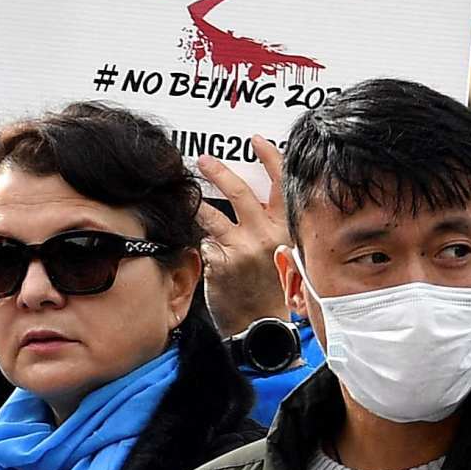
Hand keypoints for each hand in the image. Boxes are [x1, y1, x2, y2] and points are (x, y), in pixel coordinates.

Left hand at [190, 155, 286, 334]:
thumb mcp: (286, 254)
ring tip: (184, 194)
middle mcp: (265, 235)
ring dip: (195, 202)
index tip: (258, 141)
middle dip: (220, 171)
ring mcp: (240, 248)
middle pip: (240, 191)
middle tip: (203, 159)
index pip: (282, 184)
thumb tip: (257, 202)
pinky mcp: (219, 263)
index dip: (271, 158)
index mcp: (286, 228)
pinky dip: (194, 239)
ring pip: (211, 215)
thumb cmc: (274, 293)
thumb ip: (272, 227)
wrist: (262, 328)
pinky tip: (186, 237)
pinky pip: (202, 241)